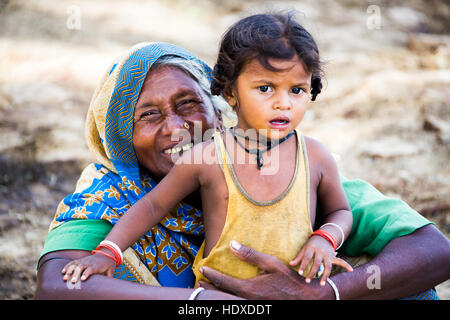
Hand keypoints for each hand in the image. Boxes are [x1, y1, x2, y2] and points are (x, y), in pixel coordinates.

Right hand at [61, 251, 115, 282]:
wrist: (107, 254)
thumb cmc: (109, 265)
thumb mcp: (111, 271)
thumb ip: (109, 278)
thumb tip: (109, 286)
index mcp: (97, 266)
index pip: (91, 269)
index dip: (87, 273)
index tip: (83, 278)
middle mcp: (89, 263)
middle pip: (81, 267)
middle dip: (76, 274)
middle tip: (72, 281)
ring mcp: (84, 261)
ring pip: (75, 265)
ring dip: (69, 271)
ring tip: (64, 277)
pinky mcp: (80, 260)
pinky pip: (73, 262)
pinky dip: (68, 266)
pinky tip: (62, 271)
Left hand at [198, 240, 329, 299]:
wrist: (306, 297)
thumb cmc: (289, 279)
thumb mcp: (271, 263)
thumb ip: (250, 255)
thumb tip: (232, 245)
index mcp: (249, 290)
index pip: (223, 282)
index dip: (211, 275)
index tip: (202, 268)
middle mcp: (247, 301)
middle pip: (221, 296)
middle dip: (209, 289)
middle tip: (199, 282)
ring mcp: (252, 306)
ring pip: (228, 301)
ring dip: (217, 294)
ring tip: (208, 287)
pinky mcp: (256, 308)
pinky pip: (237, 303)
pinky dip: (229, 297)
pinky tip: (227, 293)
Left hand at [289, 235, 352, 285]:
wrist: (323, 236)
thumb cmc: (311, 244)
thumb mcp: (304, 248)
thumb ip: (298, 257)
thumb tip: (290, 264)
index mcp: (312, 248)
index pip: (307, 257)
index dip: (303, 265)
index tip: (300, 273)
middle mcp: (320, 251)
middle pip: (317, 263)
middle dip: (312, 272)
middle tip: (307, 280)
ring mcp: (328, 254)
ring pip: (327, 266)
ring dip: (325, 275)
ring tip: (322, 284)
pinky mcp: (333, 256)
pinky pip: (340, 261)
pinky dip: (346, 265)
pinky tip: (350, 270)